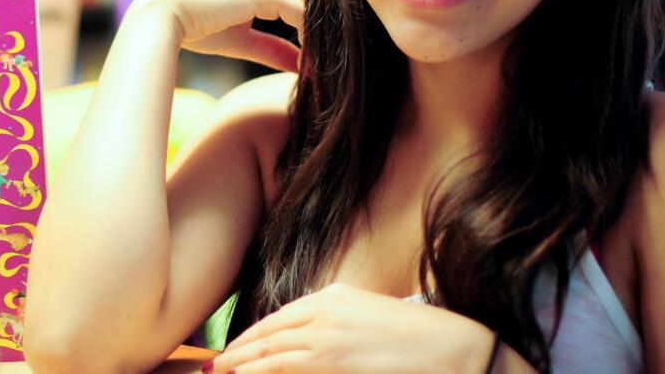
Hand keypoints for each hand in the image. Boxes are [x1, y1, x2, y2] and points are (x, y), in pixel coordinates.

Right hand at [130, 0, 304, 72]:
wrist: (165, 12)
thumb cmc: (196, 25)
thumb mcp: (243, 38)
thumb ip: (274, 47)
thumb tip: (303, 66)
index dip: (312, 29)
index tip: (318, 60)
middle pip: (312, 0)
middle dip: (321, 34)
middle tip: (328, 67)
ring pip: (312, 7)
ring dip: (319, 38)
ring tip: (321, 68)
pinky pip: (303, 14)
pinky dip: (310, 38)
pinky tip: (308, 62)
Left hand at [207, 283, 493, 373]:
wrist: (450, 347)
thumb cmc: (412, 334)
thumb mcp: (364, 312)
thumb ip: (330, 318)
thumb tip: (301, 336)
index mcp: (331, 297)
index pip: (278, 319)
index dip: (251, 337)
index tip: (232, 351)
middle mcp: (324, 315)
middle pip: (269, 337)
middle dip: (239, 354)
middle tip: (214, 367)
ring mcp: (328, 342)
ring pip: (274, 359)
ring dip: (246, 369)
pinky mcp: (336, 364)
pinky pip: (291, 372)